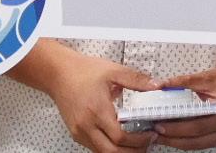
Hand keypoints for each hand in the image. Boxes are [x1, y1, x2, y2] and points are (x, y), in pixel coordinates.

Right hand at [38, 48, 159, 152]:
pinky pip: (95, 148)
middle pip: (112, 152)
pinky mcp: (76, 134)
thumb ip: (136, 80)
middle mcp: (86, 126)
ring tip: (137, 143)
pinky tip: (120, 140)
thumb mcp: (113, 71)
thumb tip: (157, 86)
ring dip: (122, 152)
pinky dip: (110, 148)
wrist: (58, 74)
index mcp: (97, 110)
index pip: (120, 137)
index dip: (139, 140)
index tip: (151, 134)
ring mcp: (79, 132)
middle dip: (133, 151)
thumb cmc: (83, 71)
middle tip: (148, 143)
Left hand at [154, 56, 215, 149]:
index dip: (175, 128)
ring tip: (159, 134)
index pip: (196, 127)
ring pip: (196, 146)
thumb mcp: (207, 78)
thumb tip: (160, 85)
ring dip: (177, 142)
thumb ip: (182, 82)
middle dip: (172, 139)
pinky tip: (173, 134)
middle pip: (194, 142)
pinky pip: (201, 144)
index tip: (157, 125)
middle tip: (153, 133)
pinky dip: (186, 140)